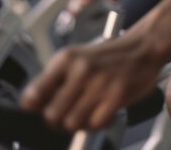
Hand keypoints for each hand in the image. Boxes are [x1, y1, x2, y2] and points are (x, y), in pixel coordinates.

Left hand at [20, 32, 163, 131]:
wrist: (142, 46)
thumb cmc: (108, 56)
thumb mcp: (76, 58)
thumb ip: (53, 80)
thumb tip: (28, 104)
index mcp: (66, 58)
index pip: (34, 93)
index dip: (35, 108)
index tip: (41, 110)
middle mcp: (80, 69)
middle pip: (51, 115)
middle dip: (58, 120)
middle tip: (68, 113)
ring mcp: (99, 82)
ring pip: (72, 123)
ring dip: (79, 123)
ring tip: (87, 111)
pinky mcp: (116, 95)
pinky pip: (95, 124)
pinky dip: (97, 123)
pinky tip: (102, 111)